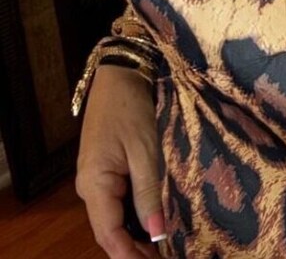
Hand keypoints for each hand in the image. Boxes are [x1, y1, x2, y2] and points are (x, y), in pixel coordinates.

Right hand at [75, 63, 165, 258]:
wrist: (123, 72)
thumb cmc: (133, 107)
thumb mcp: (146, 149)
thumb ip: (149, 192)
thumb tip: (157, 232)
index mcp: (95, 184)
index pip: (109, 234)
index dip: (130, 255)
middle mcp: (92, 186)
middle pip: (111, 229)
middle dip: (135, 248)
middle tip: (168, 256)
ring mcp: (99, 177)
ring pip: (117, 216)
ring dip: (138, 232)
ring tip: (167, 244)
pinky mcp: (109, 167)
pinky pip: (121, 199)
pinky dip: (137, 212)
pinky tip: (158, 217)